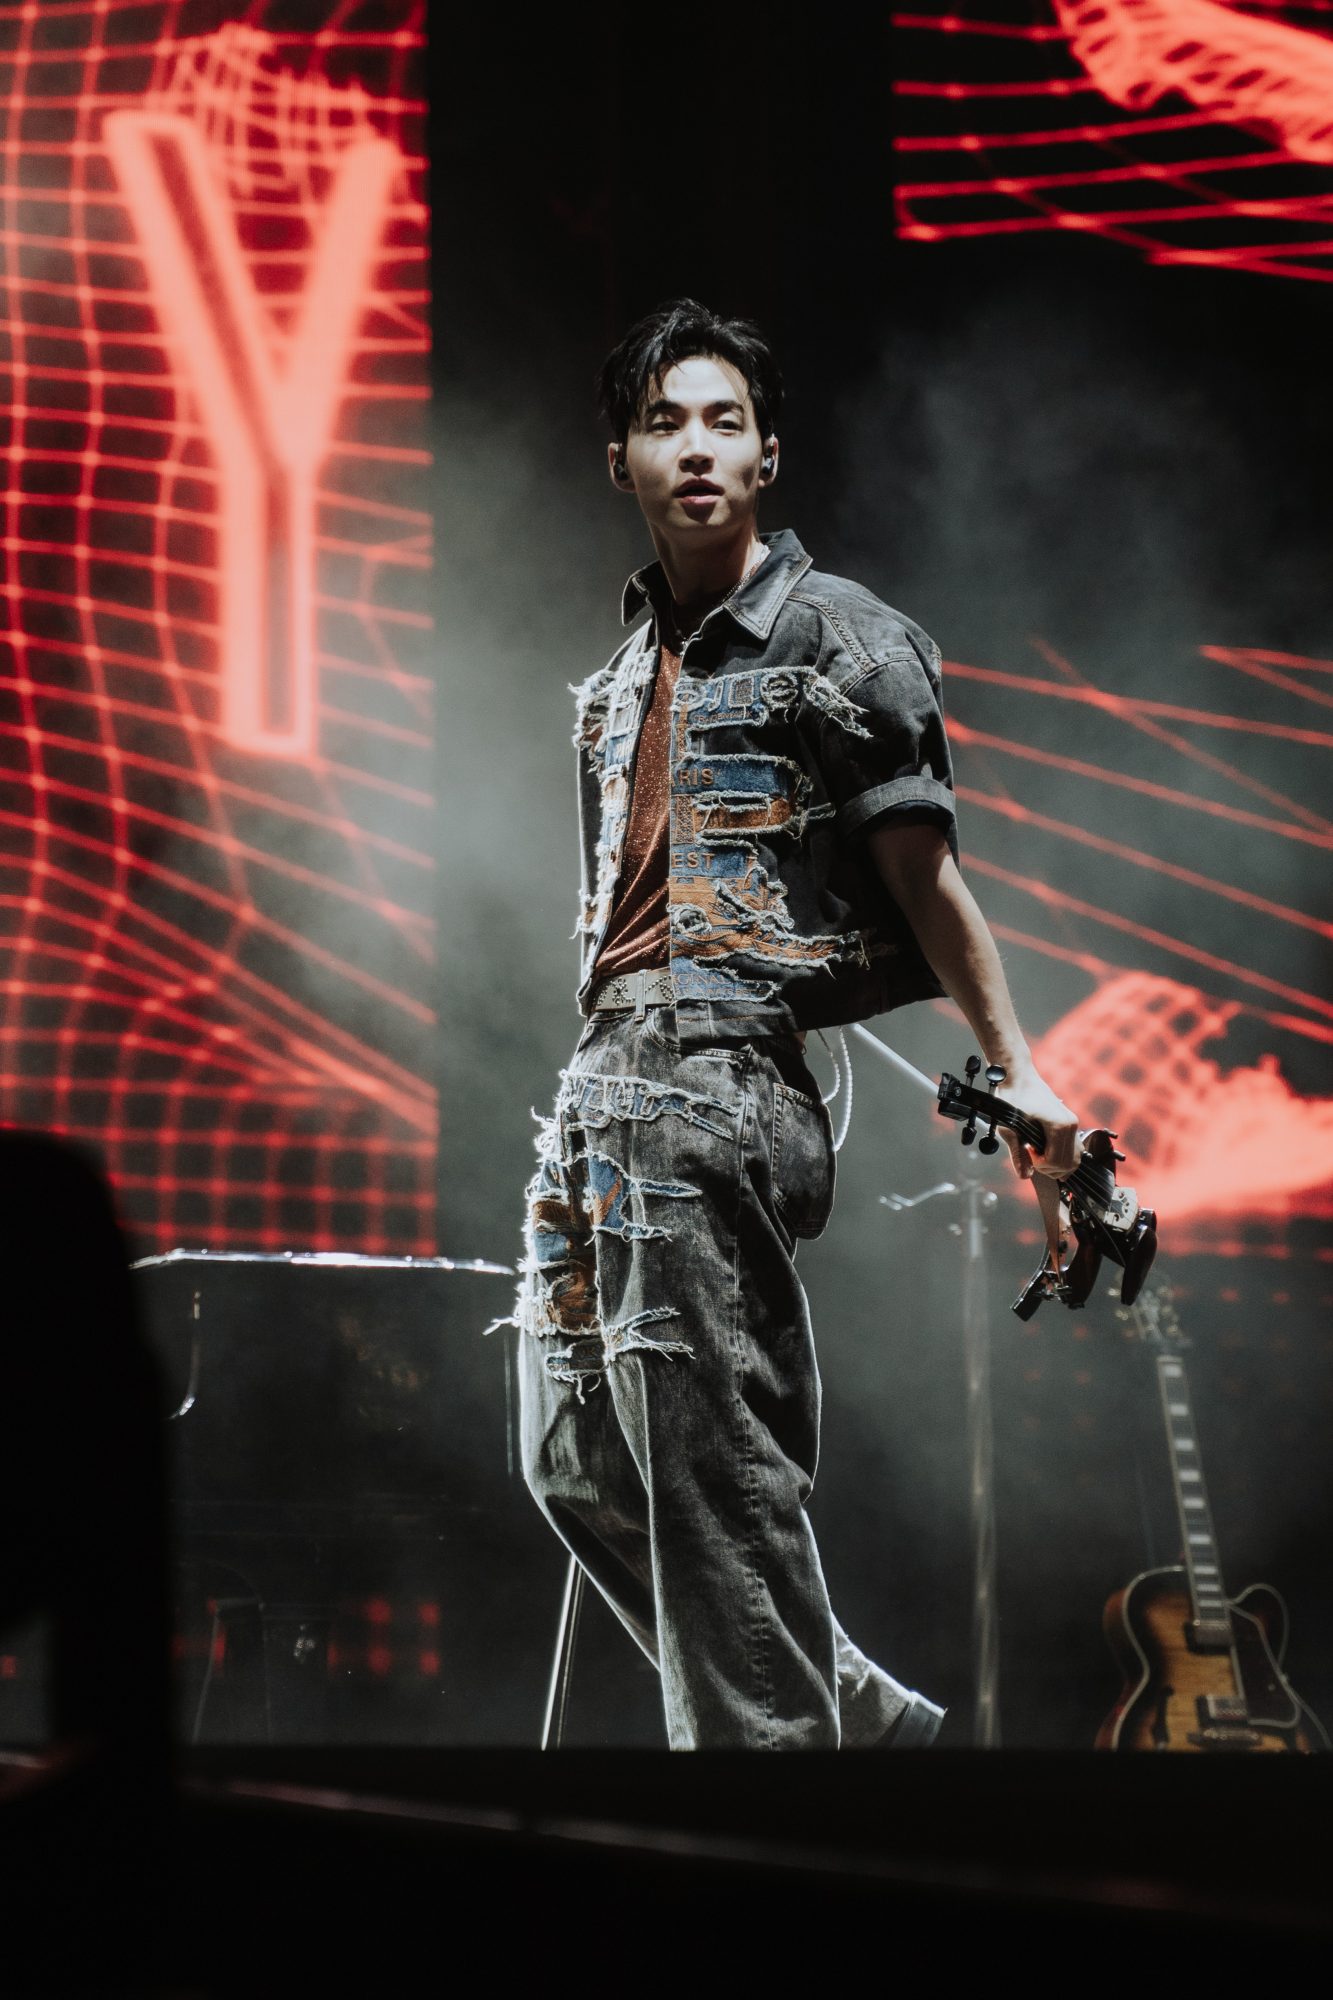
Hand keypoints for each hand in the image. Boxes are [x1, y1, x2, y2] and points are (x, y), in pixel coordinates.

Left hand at [995, 1062, 1079, 1181]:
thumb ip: (1018, 1154)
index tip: (1027, 1153)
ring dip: (1058, 1164)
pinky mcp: (1070, 1122)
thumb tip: (1024, 1176)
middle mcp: (1071, 1125)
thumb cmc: (1012, 1098)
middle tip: (1032, 1157)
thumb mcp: (1009, 1128)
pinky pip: (1074, 1148)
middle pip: (1070, 1164)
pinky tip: (1046, 1151)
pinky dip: (1063, 1156)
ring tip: (1039, 1155)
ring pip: (1075, 1158)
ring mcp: (1072, 1123)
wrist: (1019, 1077)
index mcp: (1059, 1126)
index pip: (1057, 1161)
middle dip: (1050, 1168)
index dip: (1040, 1165)